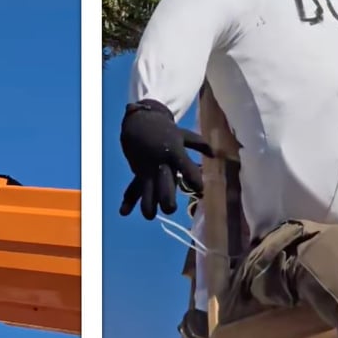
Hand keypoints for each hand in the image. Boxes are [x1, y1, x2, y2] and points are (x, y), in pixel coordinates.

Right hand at [119, 99, 212, 219]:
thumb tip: (213, 155)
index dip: (194, 181)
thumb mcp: (183, 134)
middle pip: (165, 186)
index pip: (187, 170)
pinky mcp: (139, 172)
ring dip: (149, 204)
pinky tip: (123, 213)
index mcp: (175, 153)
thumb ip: (199, 144)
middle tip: (171, 208)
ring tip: (151, 215)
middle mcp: (161, 164)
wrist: (138, 121)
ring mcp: (148, 170)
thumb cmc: (164, 128)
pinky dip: (128, 200)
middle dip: (167, 201)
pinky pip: (134, 187)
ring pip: (148, 191)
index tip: (200, 190)